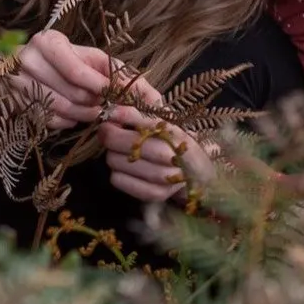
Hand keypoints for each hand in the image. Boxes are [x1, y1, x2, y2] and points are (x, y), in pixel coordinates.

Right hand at [13, 31, 160, 131]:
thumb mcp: (94, 59)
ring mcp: (18, 84)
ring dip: (86, 115)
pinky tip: (74, 114)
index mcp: (48, 42)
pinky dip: (68, 121)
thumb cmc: (70, 59)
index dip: (101, 88)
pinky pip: (50, 121)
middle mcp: (28, 61)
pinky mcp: (16, 104)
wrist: (30, 65)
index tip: (118, 97)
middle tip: (109, 107)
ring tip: (96, 111)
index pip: (77, 71)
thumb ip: (123, 76)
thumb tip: (157, 101)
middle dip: (96, 104)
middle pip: (72, 94)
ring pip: (62, 110)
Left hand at [99, 105, 216, 202]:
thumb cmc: (172, 141)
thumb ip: (139, 111)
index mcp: (176, 134)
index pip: (145, 123)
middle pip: (129, 144)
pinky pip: (118, 180)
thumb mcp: (163, 121)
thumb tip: (112, 109)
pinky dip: (116, 173)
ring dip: (112, 154)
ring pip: (119, 162)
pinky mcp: (155, 194)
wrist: (196, 171)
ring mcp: (164, 179)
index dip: (124, 116)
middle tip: (106, 131)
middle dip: (111, 136)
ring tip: (120, 151)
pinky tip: (125, 168)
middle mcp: (172, 157)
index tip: (109, 113)